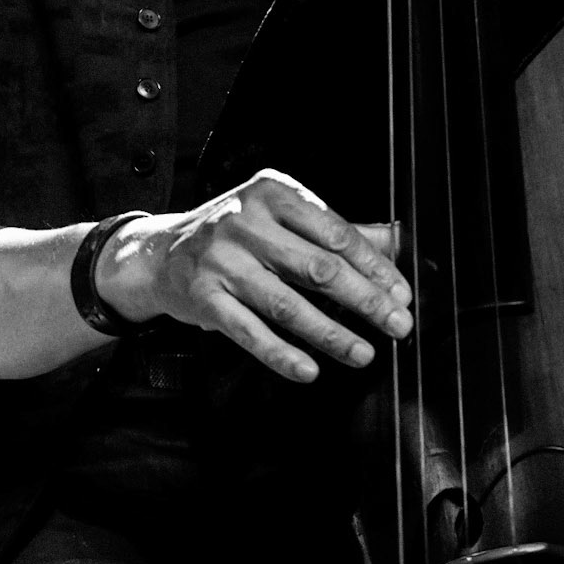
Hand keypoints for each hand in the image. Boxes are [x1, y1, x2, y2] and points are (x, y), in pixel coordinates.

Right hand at [96, 170, 412, 383]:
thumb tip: (400, 240)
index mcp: (274, 194)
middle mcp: (246, 222)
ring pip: (287, 304)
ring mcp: (222, 260)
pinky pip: (250, 332)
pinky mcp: (204, 297)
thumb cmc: (237, 235)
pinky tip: (310, 370)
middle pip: (318, 268)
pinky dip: (282, 354)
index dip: (375, 267)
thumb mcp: (283, 217)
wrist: (162, 253)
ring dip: (332, 334)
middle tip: (398, 325)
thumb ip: (339, 230)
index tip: (402, 293)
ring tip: (364, 354)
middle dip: (365, 301)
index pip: (336, 233)